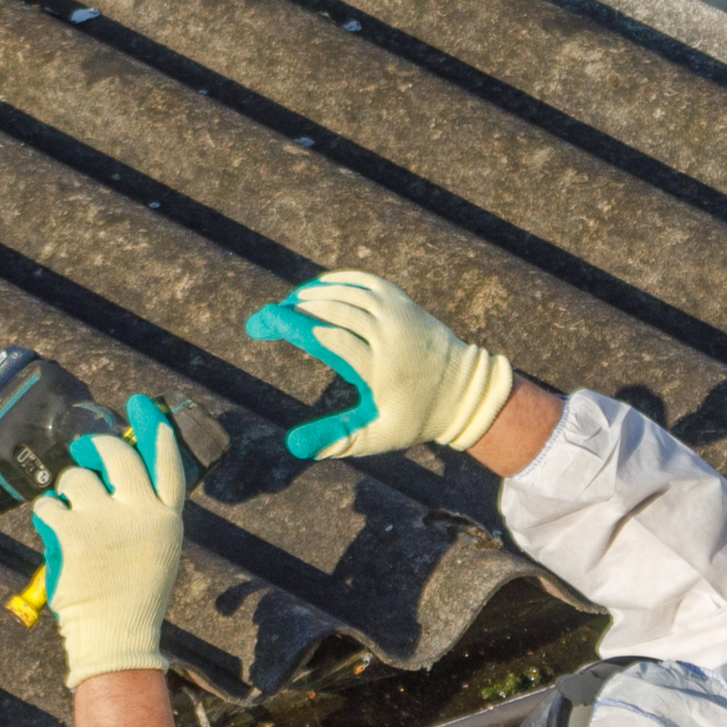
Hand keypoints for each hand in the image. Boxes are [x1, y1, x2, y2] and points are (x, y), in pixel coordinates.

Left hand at [31, 396, 188, 684]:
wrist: (116, 636)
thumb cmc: (131, 598)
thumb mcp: (156, 552)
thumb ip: (145, 515)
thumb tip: (119, 482)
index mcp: (166, 519)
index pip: (168, 466)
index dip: (156, 435)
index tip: (145, 409)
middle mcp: (141, 513)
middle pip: (118, 455)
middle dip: (96, 446)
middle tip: (84, 451)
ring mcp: (106, 520)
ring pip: (76, 478)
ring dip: (66, 491)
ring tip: (68, 516)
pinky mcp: (74, 532)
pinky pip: (49, 505)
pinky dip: (45, 514)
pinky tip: (52, 529)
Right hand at [244, 269, 513, 459]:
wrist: (464, 391)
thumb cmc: (416, 418)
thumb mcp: (377, 436)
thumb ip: (336, 439)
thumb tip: (294, 446)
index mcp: (378, 368)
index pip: (327, 337)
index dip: (290, 325)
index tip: (262, 324)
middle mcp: (388, 335)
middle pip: (334, 309)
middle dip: (296, 307)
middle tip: (270, 314)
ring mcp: (398, 314)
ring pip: (349, 292)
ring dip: (314, 293)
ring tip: (289, 303)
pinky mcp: (403, 302)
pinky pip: (366, 282)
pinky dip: (339, 281)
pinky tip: (319, 288)